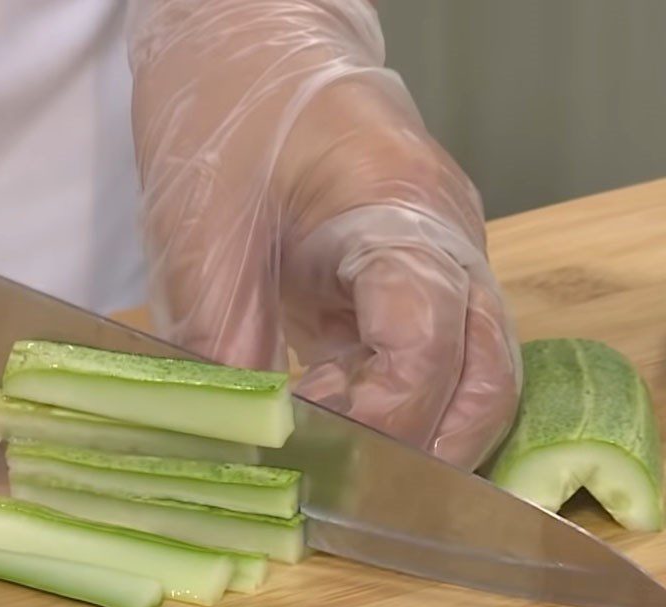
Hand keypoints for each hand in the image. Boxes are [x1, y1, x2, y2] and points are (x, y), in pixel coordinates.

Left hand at [128, 0, 520, 469]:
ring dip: (411, 435)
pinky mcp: (408, 285)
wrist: (249, 46)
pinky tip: (330, 412)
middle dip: (422, 451)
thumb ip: (222, 342)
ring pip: (468, 383)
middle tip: (339, 478)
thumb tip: (238, 441)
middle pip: (485, 383)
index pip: (432, 345)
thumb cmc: (226, 111)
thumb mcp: (203, 230)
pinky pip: (428, 367)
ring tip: (328, 444)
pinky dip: (391, 409)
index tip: (315, 450)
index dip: (382, 419)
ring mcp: (438, 266)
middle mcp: (447, 245)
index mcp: (405, 212)